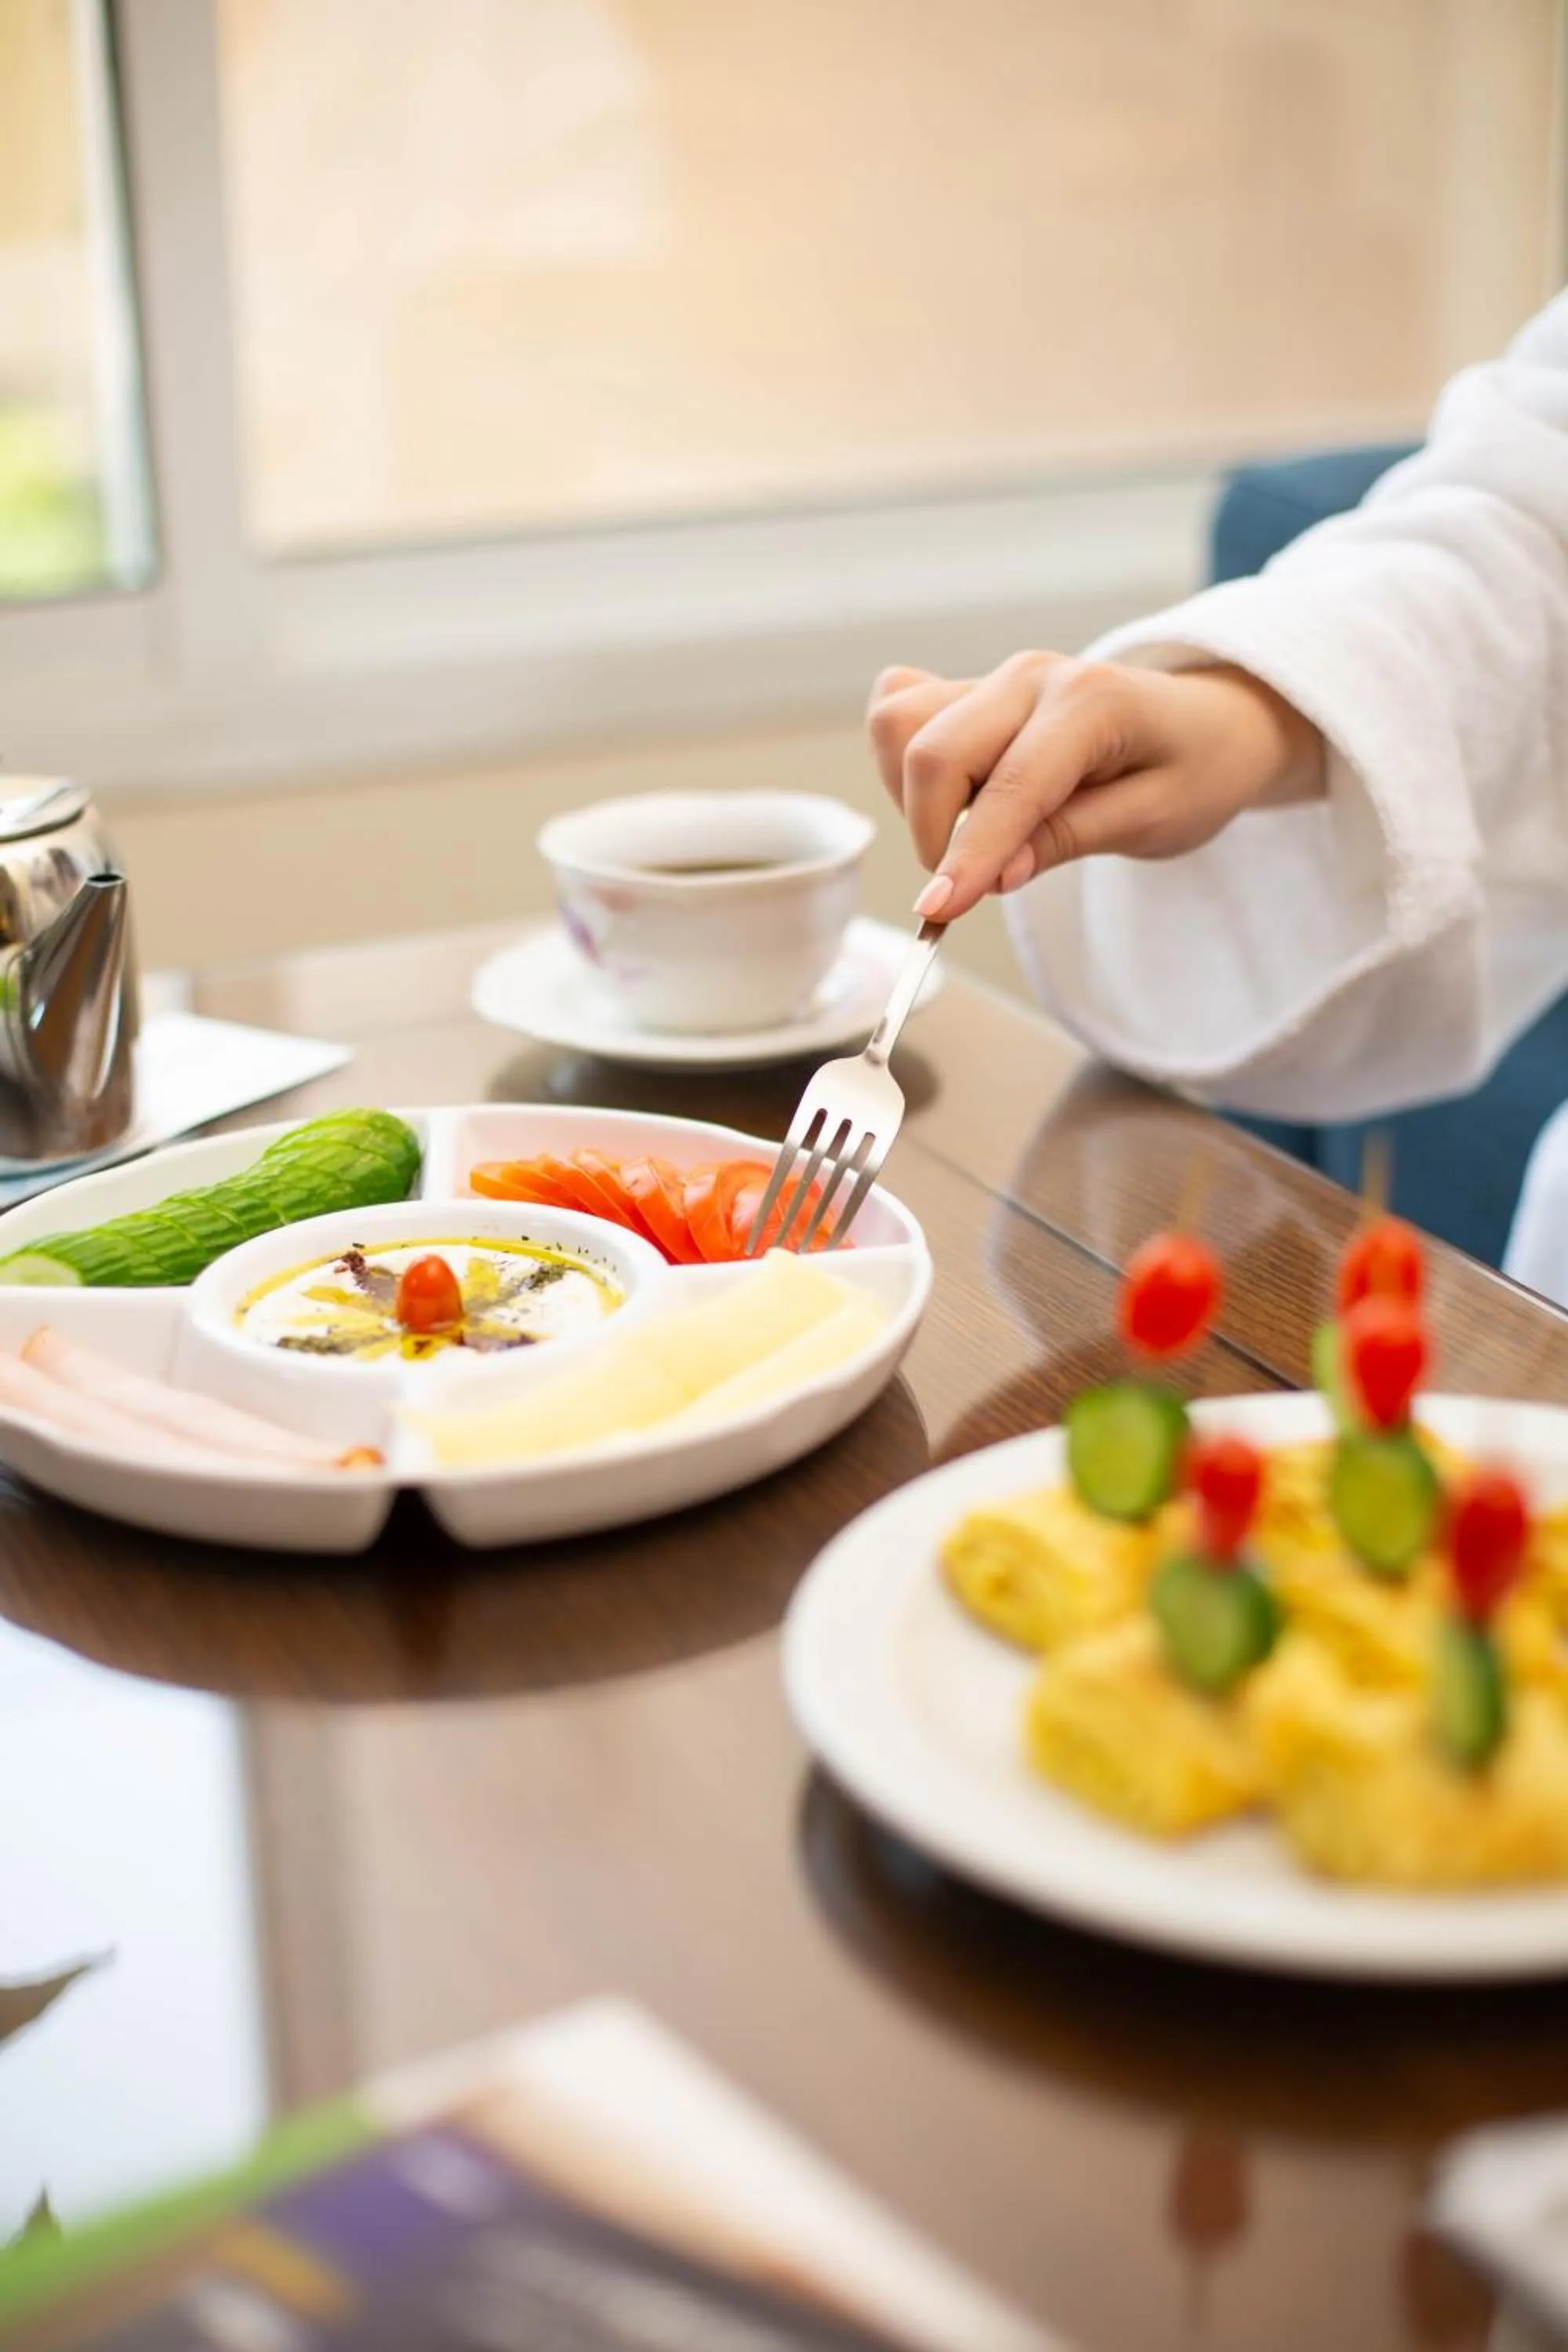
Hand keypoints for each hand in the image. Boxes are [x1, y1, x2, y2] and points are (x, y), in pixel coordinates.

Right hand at [866, 651, 1325, 919]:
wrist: (1207, 725)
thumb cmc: (1193, 771)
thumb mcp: (1155, 820)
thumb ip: (1070, 839)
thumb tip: (993, 876)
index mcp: (1091, 703)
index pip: (1009, 788)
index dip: (968, 856)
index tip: (936, 912)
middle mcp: (1031, 678)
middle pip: (934, 752)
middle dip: (931, 832)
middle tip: (970, 883)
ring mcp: (995, 679)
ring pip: (900, 725)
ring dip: (911, 795)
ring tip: (966, 832)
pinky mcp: (970, 691)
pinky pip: (899, 710)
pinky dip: (900, 761)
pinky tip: (948, 797)